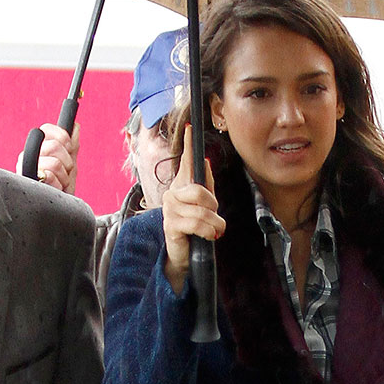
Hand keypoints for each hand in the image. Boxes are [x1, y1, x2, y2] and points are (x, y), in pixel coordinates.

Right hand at [32, 123, 78, 194]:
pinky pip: (50, 177)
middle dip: (67, 162)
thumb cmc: (61, 190)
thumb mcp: (69, 166)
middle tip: (64, 173)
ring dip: (64, 177)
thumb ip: (72, 146)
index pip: (46, 129)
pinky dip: (58, 185)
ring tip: (60, 184)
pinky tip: (55, 190)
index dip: (63, 138)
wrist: (58, 214)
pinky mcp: (28, 183)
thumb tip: (75, 126)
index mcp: (37, 148)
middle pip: (54, 145)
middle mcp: (27, 156)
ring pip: (54, 162)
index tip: (69, 149)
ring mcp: (25, 169)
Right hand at [162, 123, 223, 294]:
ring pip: (202, 210)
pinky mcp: (171, 225)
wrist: (184, 256)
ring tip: (213, 231)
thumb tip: (206, 162)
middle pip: (199, 190)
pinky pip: (198, 224)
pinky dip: (208, 231)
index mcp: (181, 186)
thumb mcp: (204, 207)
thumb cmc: (194, 230)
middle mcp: (172, 194)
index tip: (191, 128)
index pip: (186, 162)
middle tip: (213, 218)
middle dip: (213, 206)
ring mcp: (169, 209)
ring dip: (214, 224)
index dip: (188, 145)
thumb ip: (205, 186)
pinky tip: (207, 236)